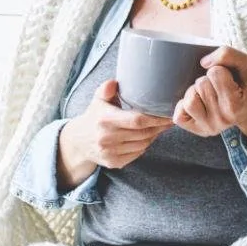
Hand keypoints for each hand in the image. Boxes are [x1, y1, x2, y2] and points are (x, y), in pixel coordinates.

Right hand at [56, 79, 171, 187]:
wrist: (78, 142)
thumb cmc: (94, 117)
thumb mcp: (98, 100)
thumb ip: (106, 89)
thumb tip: (114, 82)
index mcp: (105, 120)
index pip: (137, 120)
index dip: (156, 119)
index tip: (168, 115)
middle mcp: (107, 138)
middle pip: (143, 133)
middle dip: (159, 127)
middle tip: (168, 120)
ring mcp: (110, 152)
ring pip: (142, 145)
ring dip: (153, 136)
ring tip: (158, 128)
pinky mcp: (113, 163)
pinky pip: (137, 154)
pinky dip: (144, 145)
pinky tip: (146, 137)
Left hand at [172, 46, 246, 142]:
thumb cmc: (244, 84)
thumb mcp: (245, 65)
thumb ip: (228, 54)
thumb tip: (203, 62)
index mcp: (235, 105)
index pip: (215, 73)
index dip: (220, 70)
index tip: (228, 78)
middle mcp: (223, 120)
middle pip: (201, 85)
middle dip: (207, 80)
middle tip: (218, 87)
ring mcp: (208, 127)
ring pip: (189, 100)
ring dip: (195, 92)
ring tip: (207, 94)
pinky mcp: (195, 130)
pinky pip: (178, 115)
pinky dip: (184, 106)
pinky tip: (198, 104)